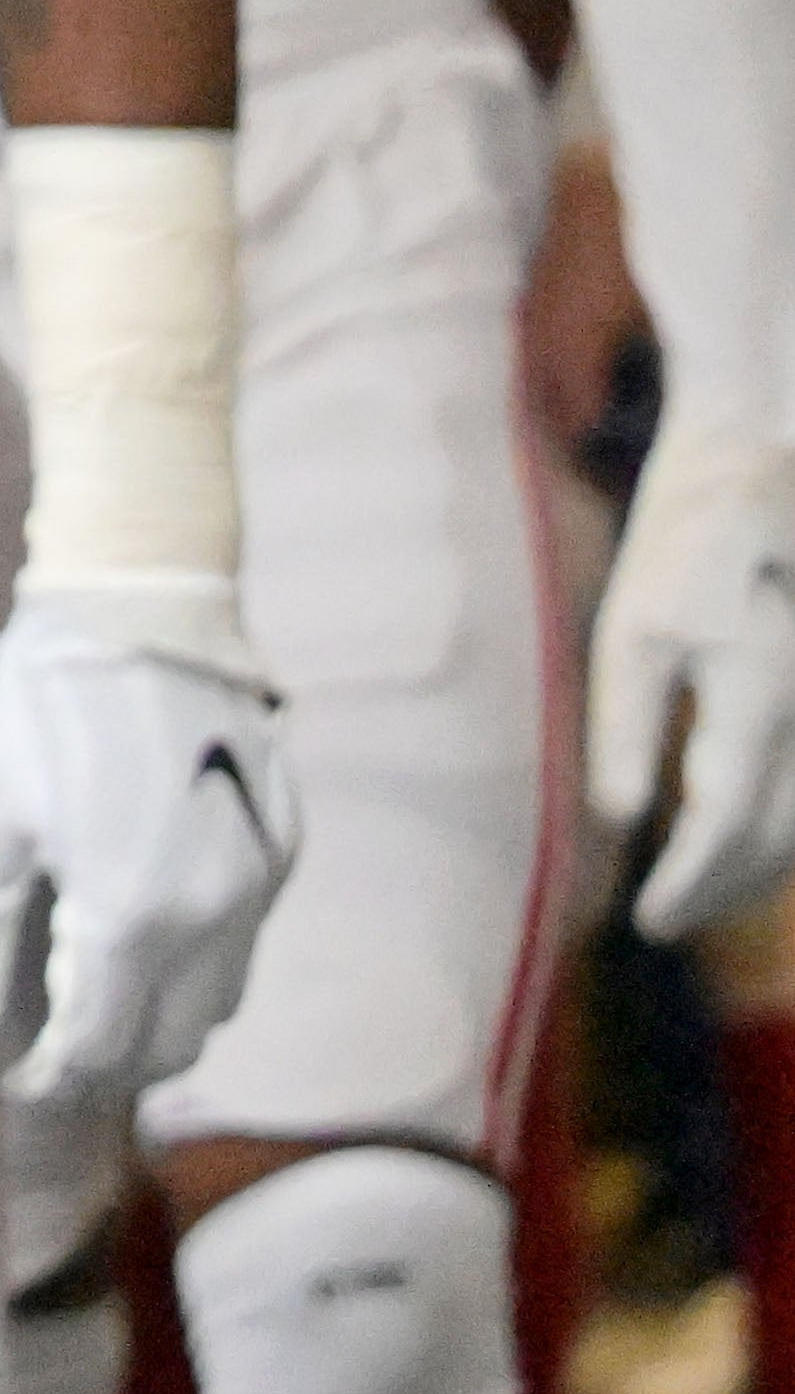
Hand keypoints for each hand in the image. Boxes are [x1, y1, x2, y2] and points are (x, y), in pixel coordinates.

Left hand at [0, 576, 294, 1102]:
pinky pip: (247, 939)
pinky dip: (201, 960)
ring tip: (99, 997)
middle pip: (175, 1042)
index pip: (101, 1047)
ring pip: (222, 1000)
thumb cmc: (42, 714)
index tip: (17, 1076)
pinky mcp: (285, 848)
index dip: (54, 1076)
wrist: (138, 611)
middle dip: (113, 1061)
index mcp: (131, 916)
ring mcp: (261, 883)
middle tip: (55, 1045)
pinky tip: (148, 929)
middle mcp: (215, 915)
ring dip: (164, 1018)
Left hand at [597, 428, 794, 936]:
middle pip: (777, 836)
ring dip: (760, 869)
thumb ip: (623, 724)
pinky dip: (786, 829)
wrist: (763, 470)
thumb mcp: (630, 626)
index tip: (648, 923)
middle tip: (662, 922)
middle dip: (721, 888)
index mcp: (752, 693)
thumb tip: (615, 820)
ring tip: (699, 894)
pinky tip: (747, 841)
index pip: (725, 823)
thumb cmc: (680, 542)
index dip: (690, 883)